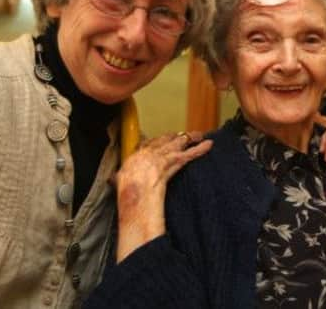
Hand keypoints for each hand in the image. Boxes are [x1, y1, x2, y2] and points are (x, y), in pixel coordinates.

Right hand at [114, 131, 211, 261]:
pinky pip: (190, 153)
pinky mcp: (173, 162)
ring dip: (189, 138)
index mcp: (136, 157)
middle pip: (165, 140)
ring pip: (178, 142)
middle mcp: (150, 152)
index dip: (157, 141)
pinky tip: (208, 145)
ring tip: (198, 135)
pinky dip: (200, 149)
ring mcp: (162, 155)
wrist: (134, 191)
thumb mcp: (119, 181)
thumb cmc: (127, 190)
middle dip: (175, 136)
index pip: (148, 144)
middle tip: (182, 134)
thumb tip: (116, 180)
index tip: (162, 140)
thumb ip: (121, 178)